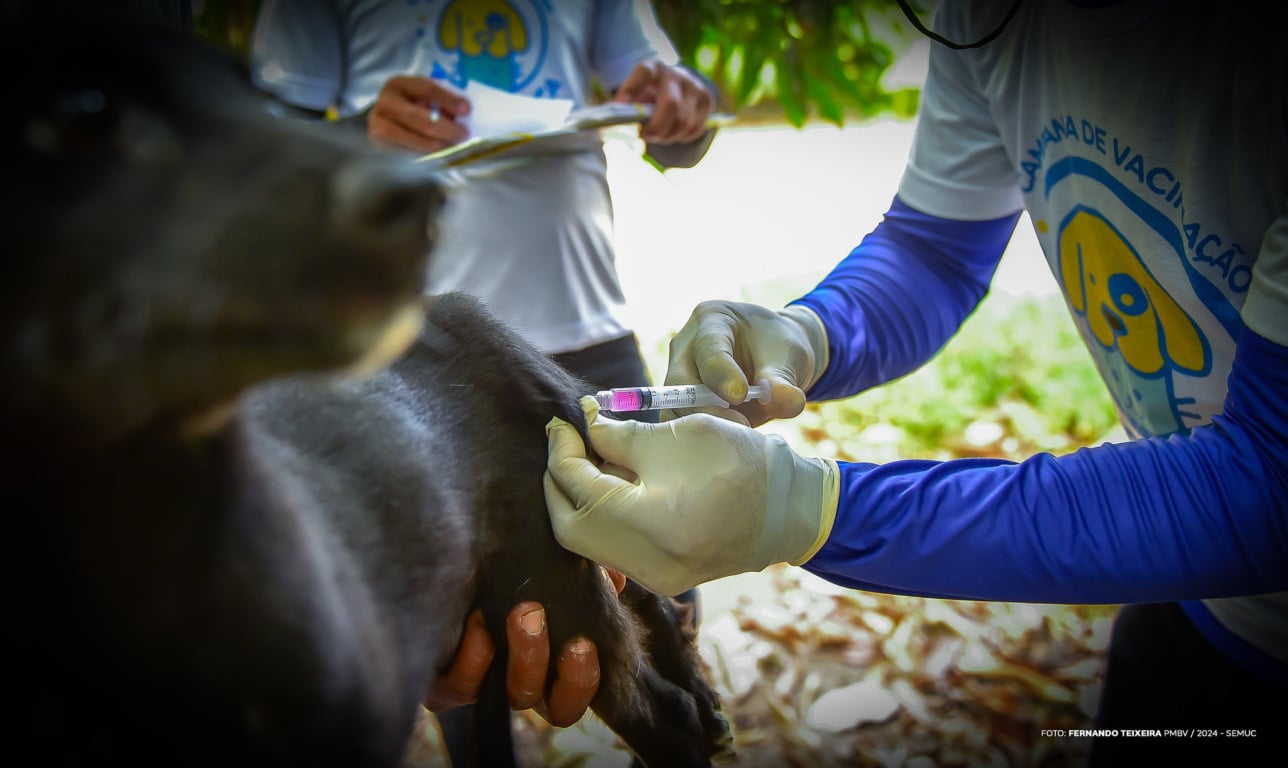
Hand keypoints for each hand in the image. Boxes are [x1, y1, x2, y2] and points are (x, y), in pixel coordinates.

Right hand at [367, 75, 469, 153]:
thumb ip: (439, 102)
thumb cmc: (408, 107)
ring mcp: (380, 127)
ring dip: (441, 147)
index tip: (466, 110)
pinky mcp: (381, 148)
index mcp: (399, 85)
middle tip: (464, 135)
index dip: (449, 100)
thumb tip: (461, 116)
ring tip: (453, 148)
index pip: (428, 90)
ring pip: (418, 141)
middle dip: (449, 130)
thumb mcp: (420, 96)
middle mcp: (386, 104)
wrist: (380, 121)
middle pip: (424, 120)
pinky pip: (410, 156)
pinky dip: (428, 158)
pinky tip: (438, 157)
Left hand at [424, 567, 625, 726]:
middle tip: (556, 623)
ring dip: (526, 655)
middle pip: (556, 709)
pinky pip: (462, 688)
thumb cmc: (505, 573)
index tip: (586, 642)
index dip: (584, 681)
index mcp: (550, 666)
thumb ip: (589, 573)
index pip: (574, 697)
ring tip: (525, 611)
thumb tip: (614, 576)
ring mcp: (485, 686)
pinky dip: (475, 656)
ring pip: (516, 695)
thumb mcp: (551, 569)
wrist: (448, 561)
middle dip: (568, 674)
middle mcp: (520, 682)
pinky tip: (479, 620)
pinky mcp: (444, 684)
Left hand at [544, 397, 838, 596]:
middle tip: (565, 444)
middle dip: (558, 482)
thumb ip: (619, 435)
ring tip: (592, 459)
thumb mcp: (677, 436)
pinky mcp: (663, 579)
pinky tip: (615, 486)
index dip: (561, 449)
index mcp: (652, 522)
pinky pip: (614, 549)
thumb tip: (583, 426)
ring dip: (580, 499)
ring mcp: (656, 578)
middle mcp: (648, 562)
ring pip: (589, 542)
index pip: (578, 488)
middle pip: (569, 527)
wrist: (790, 509)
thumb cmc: (739, 463)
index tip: (563, 421)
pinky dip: (604, 517)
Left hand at [614, 58, 712, 143]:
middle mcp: (676, 74)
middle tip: (645, 136)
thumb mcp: (636, 93)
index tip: (621, 104)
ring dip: (669, 136)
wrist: (679, 83)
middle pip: (671, 104)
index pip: (643, 72)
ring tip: (659, 136)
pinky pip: (696, 128)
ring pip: (685, 121)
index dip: (632, 88)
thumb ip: (624, 104)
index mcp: (653, 68)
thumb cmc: (649, 92)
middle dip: (657, 127)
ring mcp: (695, 86)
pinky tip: (674, 133)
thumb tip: (608, 118)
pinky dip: (683, 137)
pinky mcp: (707, 100)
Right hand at [664, 301, 829, 426]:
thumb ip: (785, 379)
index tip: (740, 396)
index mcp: (711, 320)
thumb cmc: (778, 350)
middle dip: (707, 410)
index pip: (708, 349)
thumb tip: (789, 404)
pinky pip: (680, 427)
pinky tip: (724, 449)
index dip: (721, 375)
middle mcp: (685, 347)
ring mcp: (677, 379)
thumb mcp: (789, 356)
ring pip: (672, 410)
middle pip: (679, 384)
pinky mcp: (680, 407)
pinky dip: (699, 442)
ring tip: (735, 442)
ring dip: (701, 430)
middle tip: (741, 427)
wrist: (773, 361)